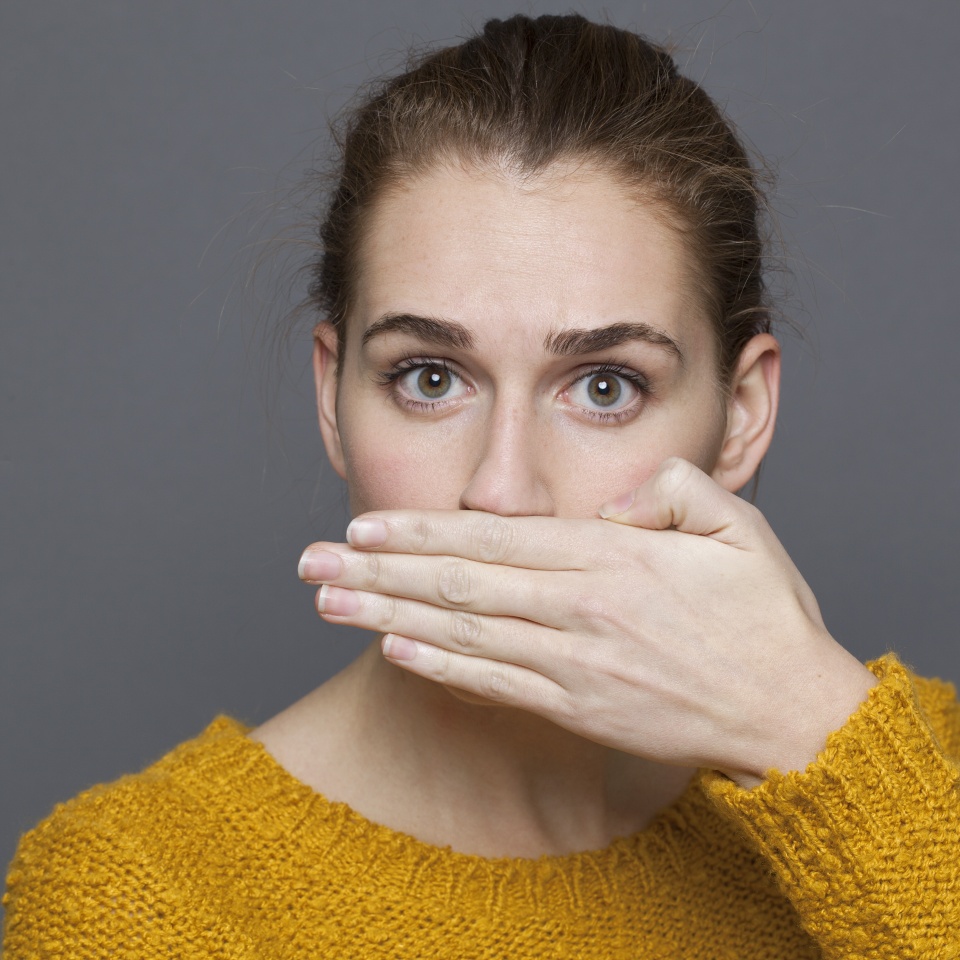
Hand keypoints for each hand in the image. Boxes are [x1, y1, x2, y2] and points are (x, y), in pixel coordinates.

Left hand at [298, 458, 875, 786]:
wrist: (790, 713)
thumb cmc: (764, 616)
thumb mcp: (738, 526)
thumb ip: (670, 490)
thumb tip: (609, 500)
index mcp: (612, 559)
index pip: (495, 536)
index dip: (422, 530)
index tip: (365, 524)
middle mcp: (579, 610)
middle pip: (459, 583)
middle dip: (378, 571)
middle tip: (311, 562)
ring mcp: (572, 664)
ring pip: (462, 633)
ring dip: (388, 617)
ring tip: (329, 603)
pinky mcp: (575, 708)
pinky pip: (492, 685)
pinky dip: (438, 667)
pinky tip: (393, 651)